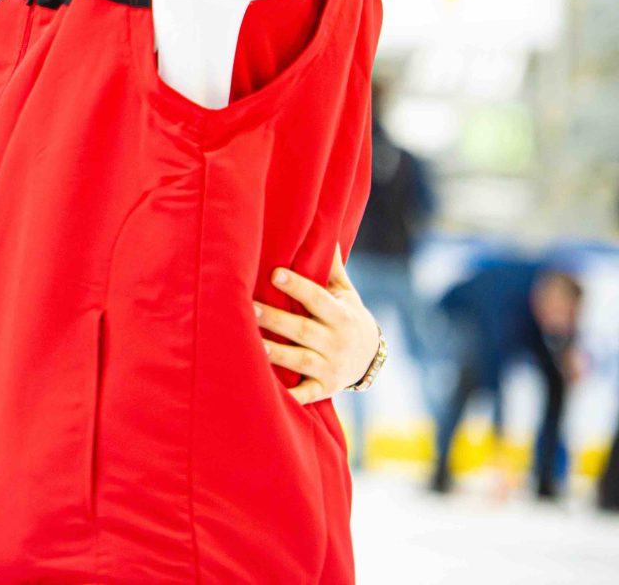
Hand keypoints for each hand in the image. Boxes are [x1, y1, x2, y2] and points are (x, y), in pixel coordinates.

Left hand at [254, 251, 381, 404]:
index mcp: (341, 315)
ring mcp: (329, 368)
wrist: (370, 358)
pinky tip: (268, 393)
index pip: (317, 299)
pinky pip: (305, 395)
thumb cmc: (346, 316)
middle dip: (277, 320)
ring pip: (299, 361)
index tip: (275, 273)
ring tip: (251, 344)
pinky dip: (291, 396)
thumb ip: (329, 267)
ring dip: (275, 354)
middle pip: (303, 330)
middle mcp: (336, 342)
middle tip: (249, 307)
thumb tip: (321, 223)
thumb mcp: (345, 293)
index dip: (298, 287)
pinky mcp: (323, 389)